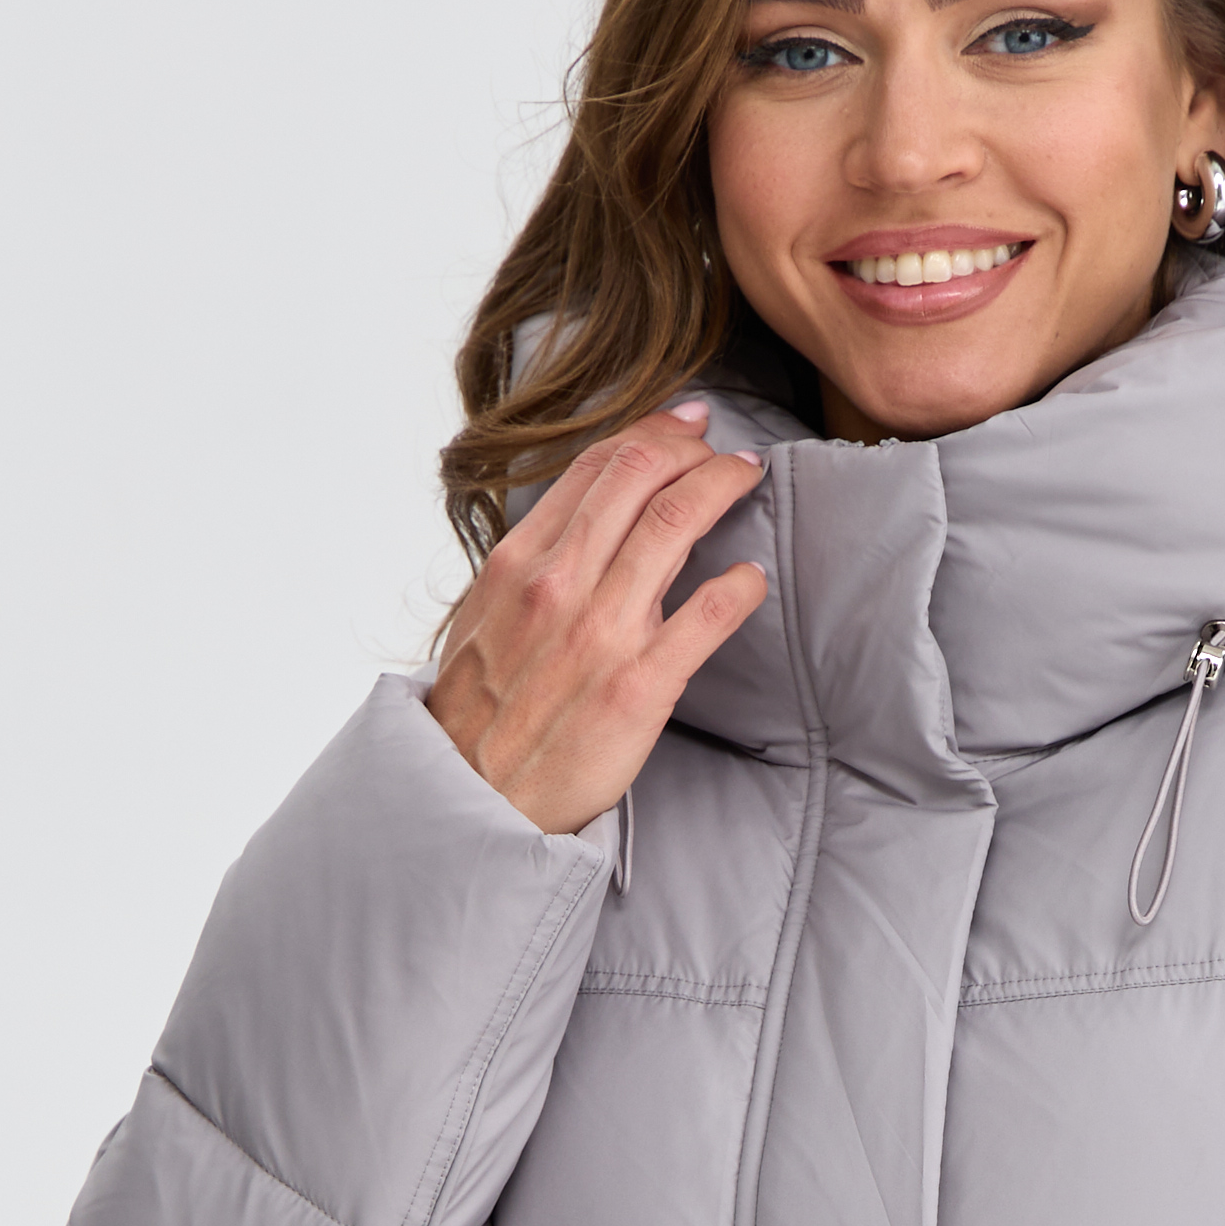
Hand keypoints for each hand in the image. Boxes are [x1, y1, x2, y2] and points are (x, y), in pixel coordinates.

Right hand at [424, 400, 768, 833]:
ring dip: (723, 487)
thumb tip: (580, 529)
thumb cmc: (479, 717)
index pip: (596, 466)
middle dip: (695, 446)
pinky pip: (706, 614)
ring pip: (677, 523)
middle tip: (725, 450)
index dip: (652, 431)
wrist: (471, 802)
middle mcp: (559, 584)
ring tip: (746, 481)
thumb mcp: (483, 620)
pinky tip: (753, 576)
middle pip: (641, 475)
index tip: (686, 423)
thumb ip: (530, 569)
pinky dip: (740, 585)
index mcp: (518, 562)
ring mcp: (601, 632)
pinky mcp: (640, 686)